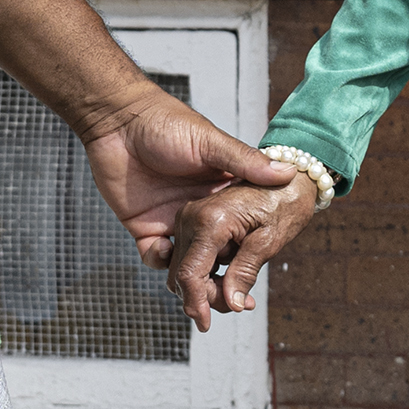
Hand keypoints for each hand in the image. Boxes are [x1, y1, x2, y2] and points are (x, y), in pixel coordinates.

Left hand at [83, 90, 296, 324]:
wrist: (119, 119)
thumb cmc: (168, 123)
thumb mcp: (211, 142)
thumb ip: (246, 161)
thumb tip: (289, 171)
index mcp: (220, 191)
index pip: (239, 226)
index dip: (248, 247)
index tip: (255, 261)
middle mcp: (198, 210)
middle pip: (214, 251)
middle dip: (220, 272)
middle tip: (225, 290)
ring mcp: (170, 219)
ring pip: (185, 260)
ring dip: (190, 276)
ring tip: (196, 284)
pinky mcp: (143, 226)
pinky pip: (153, 256)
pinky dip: (159, 260)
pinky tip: (163, 250)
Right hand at [149, 173, 325, 331]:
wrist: (287, 177)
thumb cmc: (284, 202)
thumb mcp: (270, 240)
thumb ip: (245, 272)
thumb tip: (232, 304)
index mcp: (210, 221)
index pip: (189, 274)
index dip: (196, 304)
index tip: (205, 325)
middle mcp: (192, 216)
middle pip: (183, 274)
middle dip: (207, 296)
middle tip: (242, 303)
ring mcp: (189, 216)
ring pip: (183, 267)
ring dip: (206, 285)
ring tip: (242, 288)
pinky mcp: (193, 219)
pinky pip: (189, 255)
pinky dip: (205, 270)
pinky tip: (232, 273)